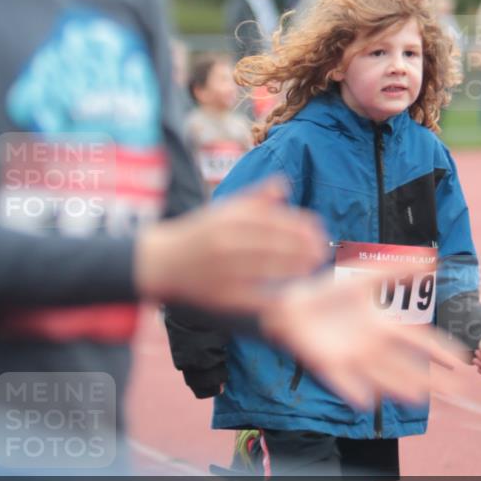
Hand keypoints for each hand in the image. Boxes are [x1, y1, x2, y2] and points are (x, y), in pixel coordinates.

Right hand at [134, 178, 327, 310]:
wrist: (158, 262)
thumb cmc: (197, 234)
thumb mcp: (222, 210)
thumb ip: (255, 199)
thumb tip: (284, 184)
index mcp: (227, 218)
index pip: (272, 220)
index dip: (299, 225)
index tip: (319, 229)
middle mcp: (225, 242)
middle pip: (274, 243)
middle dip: (303, 247)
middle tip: (321, 250)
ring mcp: (223, 270)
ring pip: (268, 268)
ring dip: (295, 267)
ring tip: (313, 266)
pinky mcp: (222, 296)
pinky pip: (255, 295)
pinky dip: (275, 293)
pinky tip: (292, 291)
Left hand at [261, 268, 466, 409]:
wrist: (292, 303)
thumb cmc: (329, 292)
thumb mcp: (366, 277)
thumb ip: (397, 269)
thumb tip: (432, 259)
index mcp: (382, 326)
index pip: (418, 340)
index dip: (438, 349)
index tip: (461, 360)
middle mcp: (371, 346)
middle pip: (407, 366)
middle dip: (431, 379)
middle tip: (458, 391)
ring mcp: (350, 358)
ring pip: (381, 376)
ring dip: (399, 387)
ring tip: (420, 396)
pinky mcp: (327, 364)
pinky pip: (343, 380)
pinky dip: (353, 390)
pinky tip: (366, 400)